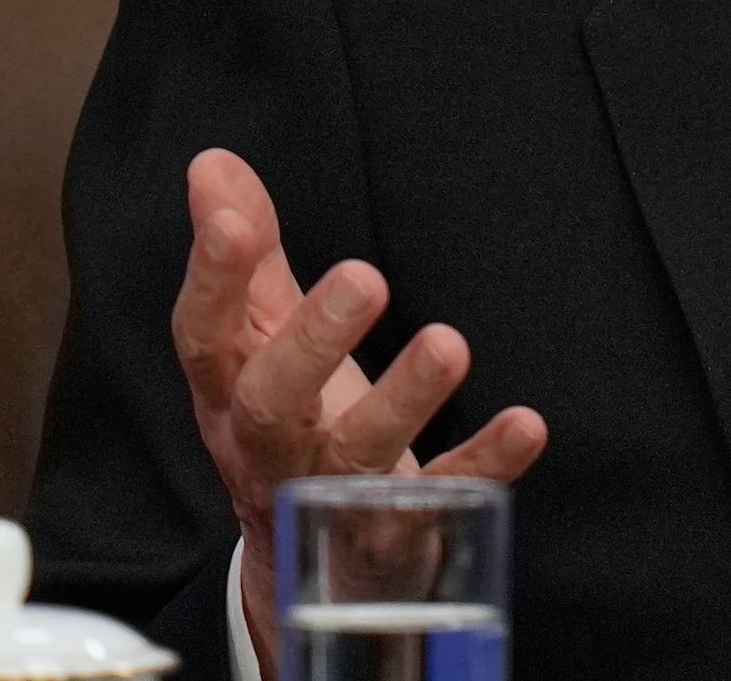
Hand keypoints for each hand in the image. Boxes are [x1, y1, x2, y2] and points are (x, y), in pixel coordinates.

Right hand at [171, 148, 548, 671]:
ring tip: (448, 344)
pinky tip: (526, 423)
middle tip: (365, 277)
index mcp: (230, 396)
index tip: (232, 221)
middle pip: (273, 404)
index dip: (210, 281)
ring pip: (355, 455)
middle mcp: (271, 450)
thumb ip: (247, 258)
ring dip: (402, 399)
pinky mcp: (401, 531)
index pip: (203, 338)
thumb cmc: (289, 427)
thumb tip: (213, 164)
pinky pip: (444, 500)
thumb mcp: (260, 344)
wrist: (315, 566)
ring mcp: (334, 496)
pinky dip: (483, 462)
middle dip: (313, 341)